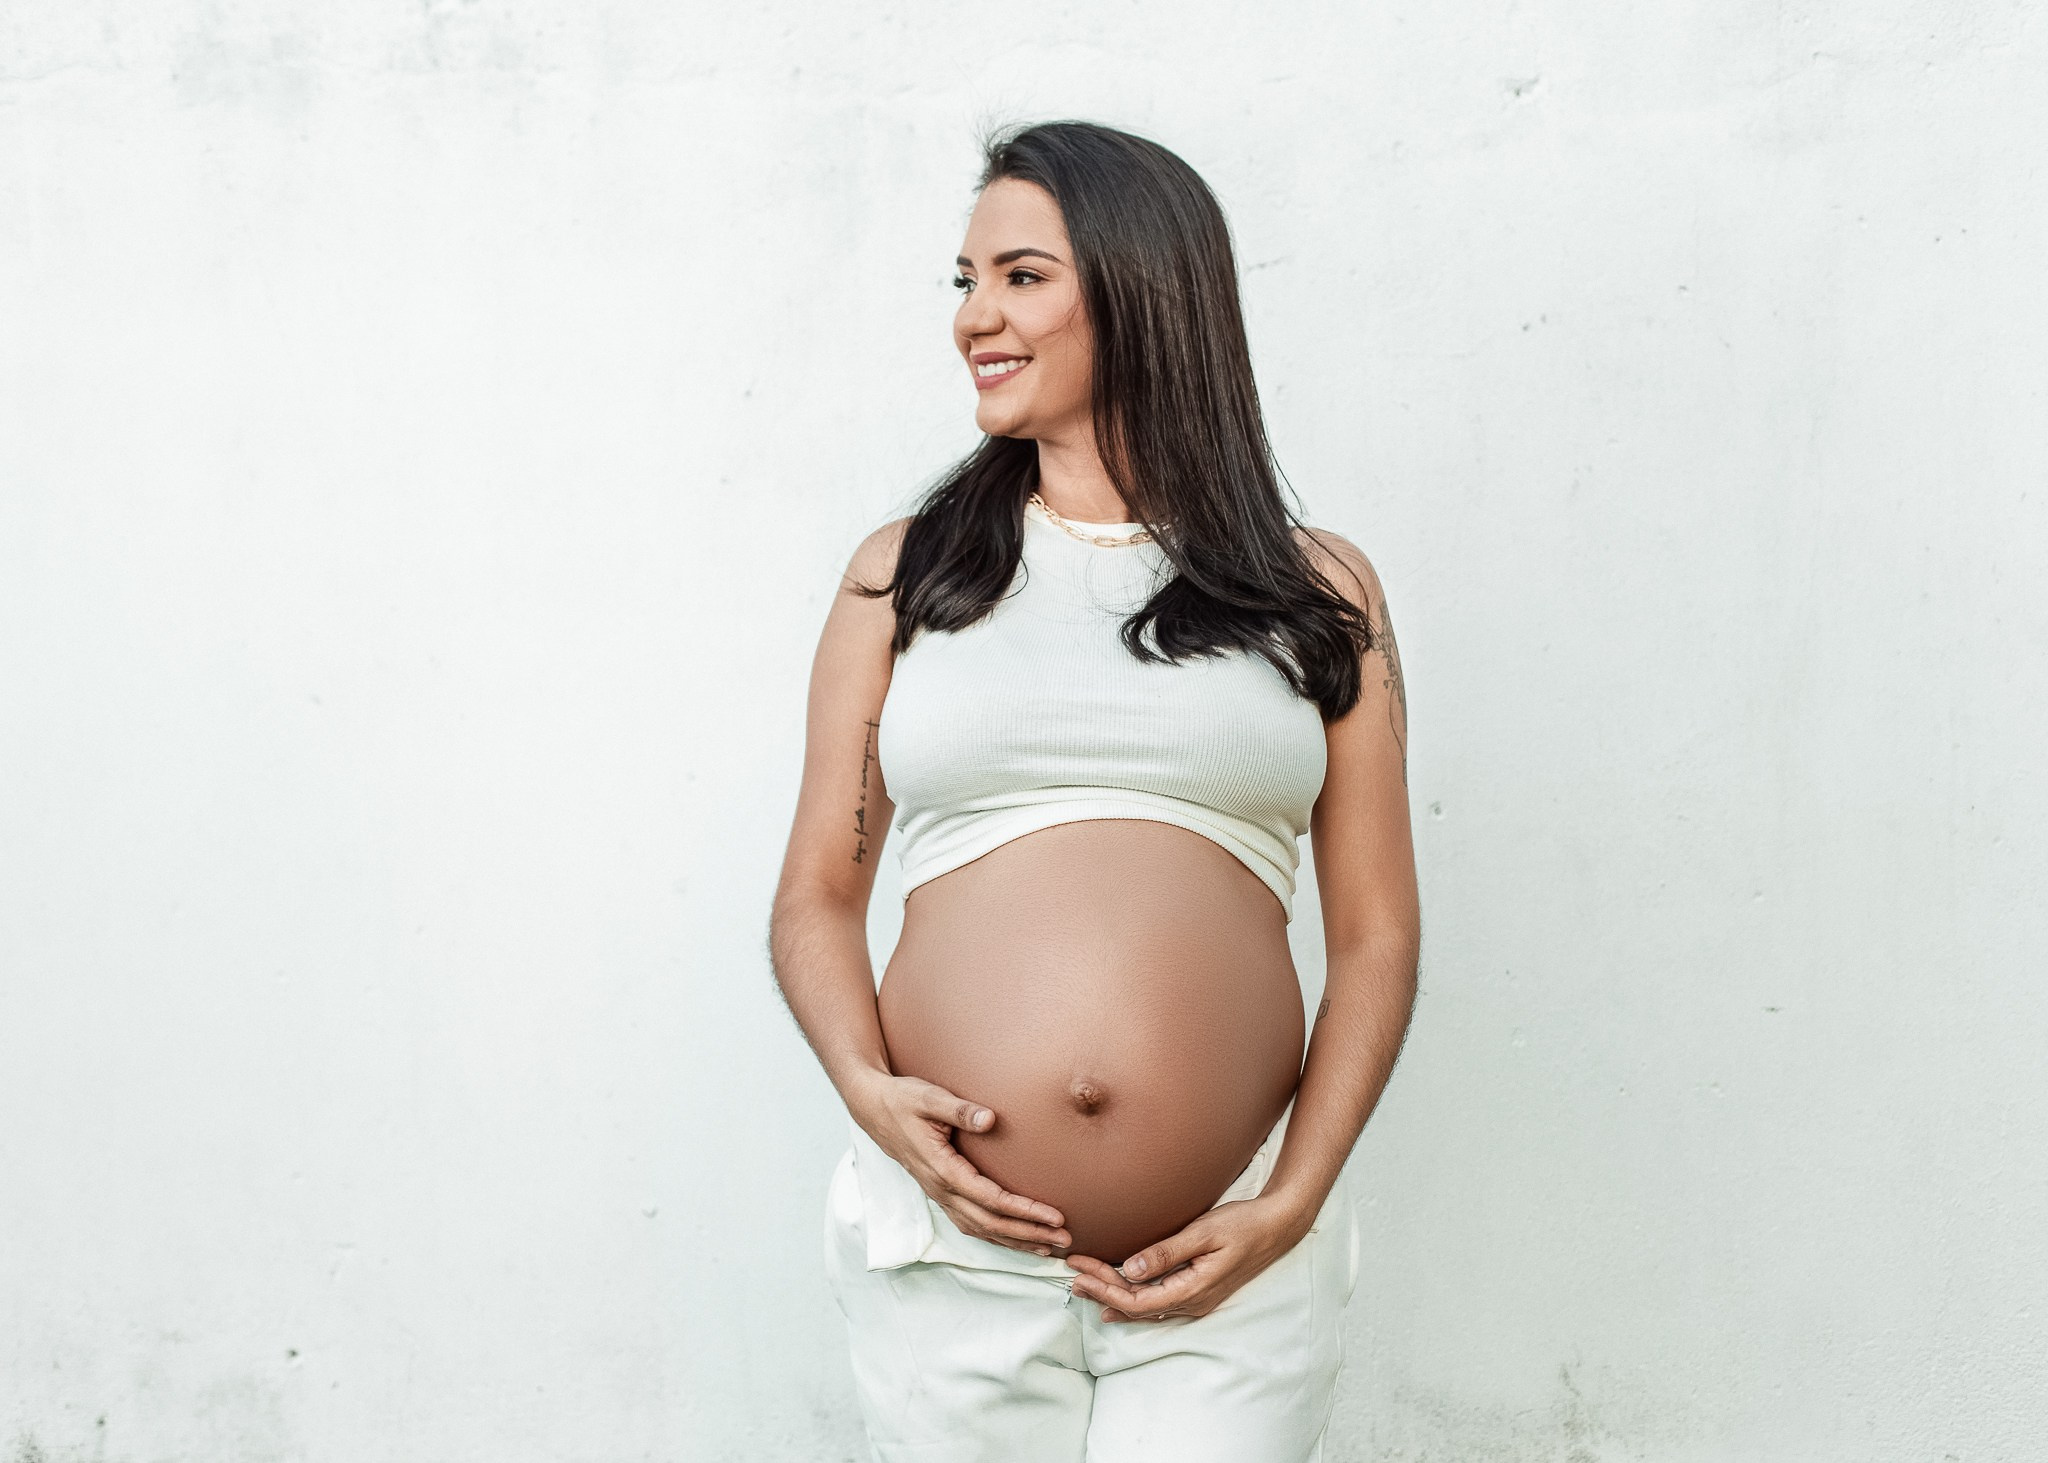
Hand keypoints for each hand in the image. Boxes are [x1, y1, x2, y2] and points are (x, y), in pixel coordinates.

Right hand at [847, 1071, 1070, 1255]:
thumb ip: (959, 1109)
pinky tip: (1016, 1239)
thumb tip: (990, 1118)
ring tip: (1048, 1248)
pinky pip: (971, 1223)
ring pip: (981, 1230)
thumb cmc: (903, 1100)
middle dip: (1029, 1233)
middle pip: (990, 1223)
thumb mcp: (929, 1097)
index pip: (991, 1199)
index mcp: (942, 1169)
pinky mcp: (941, 1192)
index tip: (1055, 1216)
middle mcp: (941, 1189)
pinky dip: (997, 1235)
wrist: (873, 1108)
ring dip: (1015, 1241)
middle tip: (1064, 1239)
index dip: (1024, 1211)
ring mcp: (939, 1194)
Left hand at [1062, 1193, 1308, 1322]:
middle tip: (1071, 1275)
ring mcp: (1197, 1300)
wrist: (1277, 1227)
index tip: (1079, 1271)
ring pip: (1146, 1307)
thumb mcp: (1203, 1233)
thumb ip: (1166, 1252)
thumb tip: (1130, 1269)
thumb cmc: (1243, 1225)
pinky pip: (1158, 1302)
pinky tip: (1116, 1299)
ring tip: (1083, 1287)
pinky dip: (1132, 1298)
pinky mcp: (1199, 1291)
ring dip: (1114, 1296)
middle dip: (1101, 1292)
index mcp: (1193, 1290)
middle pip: (1137, 1307)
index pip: (1137, 1301)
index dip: (1104, 1289)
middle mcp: (1193, 1303)